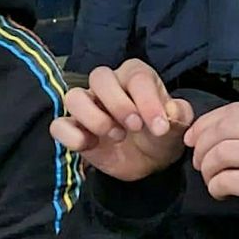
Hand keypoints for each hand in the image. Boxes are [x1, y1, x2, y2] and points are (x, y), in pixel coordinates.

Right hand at [50, 60, 193, 181]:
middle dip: (118, 104)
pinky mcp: (73, 129)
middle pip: (99, 77)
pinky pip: (58, 126)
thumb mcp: (178, 125)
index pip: (135, 76)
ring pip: (73, 97)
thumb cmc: (161, 135)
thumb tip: (170, 110)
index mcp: (135, 77)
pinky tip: (91, 146)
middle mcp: (107, 86)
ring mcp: (87, 106)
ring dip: (94, 118)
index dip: (147, 100)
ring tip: (116, 136)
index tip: (160, 127)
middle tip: (135, 127)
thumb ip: (179, 114)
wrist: (149, 162)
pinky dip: (71, 136)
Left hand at [185, 101, 238, 238]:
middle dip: (202, 146)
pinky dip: (216, 188)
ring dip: (207, 169)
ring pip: (220, 152)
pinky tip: (223, 194)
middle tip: (198, 163)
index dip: (207, 123)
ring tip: (213, 181)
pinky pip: (225, 180)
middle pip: (223, 128)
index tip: (193, 138)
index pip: (235, 109)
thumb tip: (214, 128)